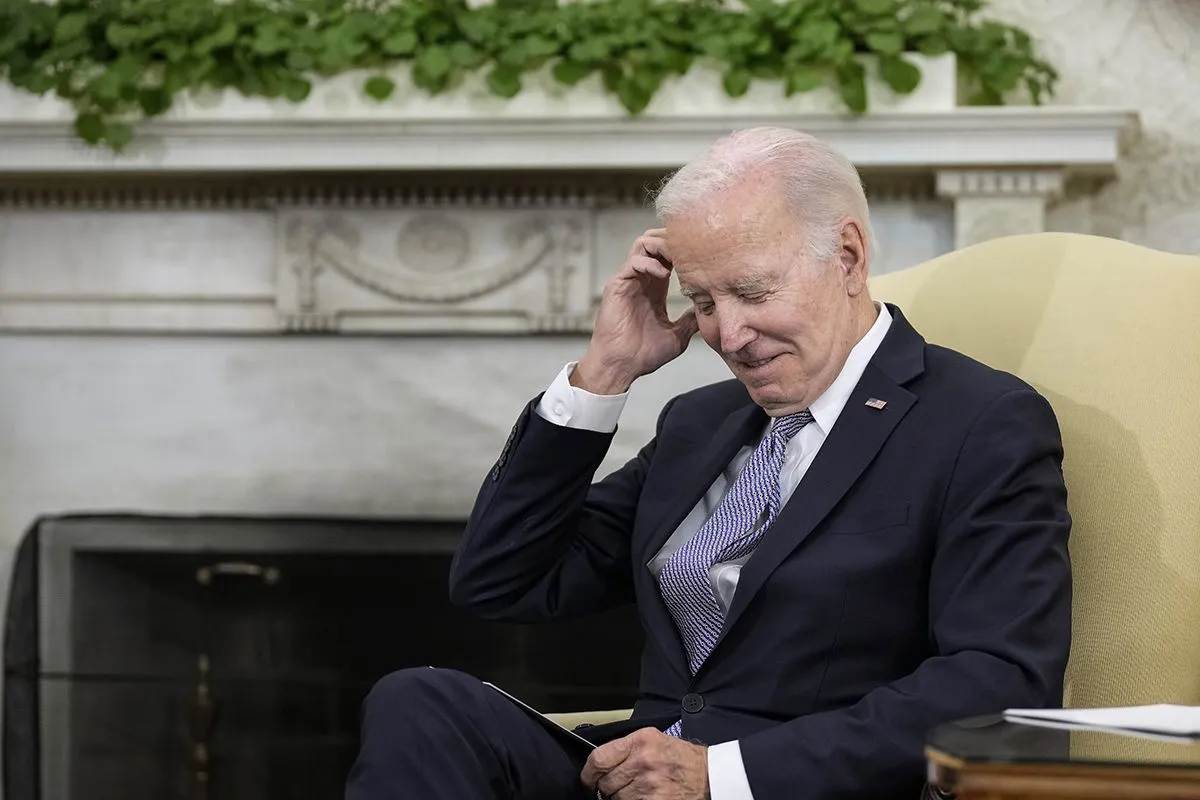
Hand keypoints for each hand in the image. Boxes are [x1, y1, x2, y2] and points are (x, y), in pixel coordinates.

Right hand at [573, 229, 698, 394]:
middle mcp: (641, 280)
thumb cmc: (643, 355)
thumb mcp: (677, 336)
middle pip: (656, 242)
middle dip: (674, 240)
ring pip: (643, 244)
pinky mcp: (617, 286)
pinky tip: (664, 274)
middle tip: (692, 249)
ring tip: (678, 257)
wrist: (621, 367)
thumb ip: (689, 321)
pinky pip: (633, 262)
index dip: (685, 250)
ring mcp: (628, 281)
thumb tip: (708, 313)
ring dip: (662, 245)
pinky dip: (650, 263)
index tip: (703, 255)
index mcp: (655, 288)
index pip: (669, 256)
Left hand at [581, 728, 709, 799]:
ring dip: (622, 798)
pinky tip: (644, 797)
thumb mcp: (653, 739)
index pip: (599, 758)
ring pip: (617, 799)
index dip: (588, 773)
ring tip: (638, 791)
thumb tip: (600, 763)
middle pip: (606, 783)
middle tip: (620, 785)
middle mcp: (643, 761)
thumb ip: (627, 747)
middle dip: (608, 787)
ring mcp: (650, 784)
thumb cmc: (680, 757)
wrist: (709, 774)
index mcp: (640, 741)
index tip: (588, 779)